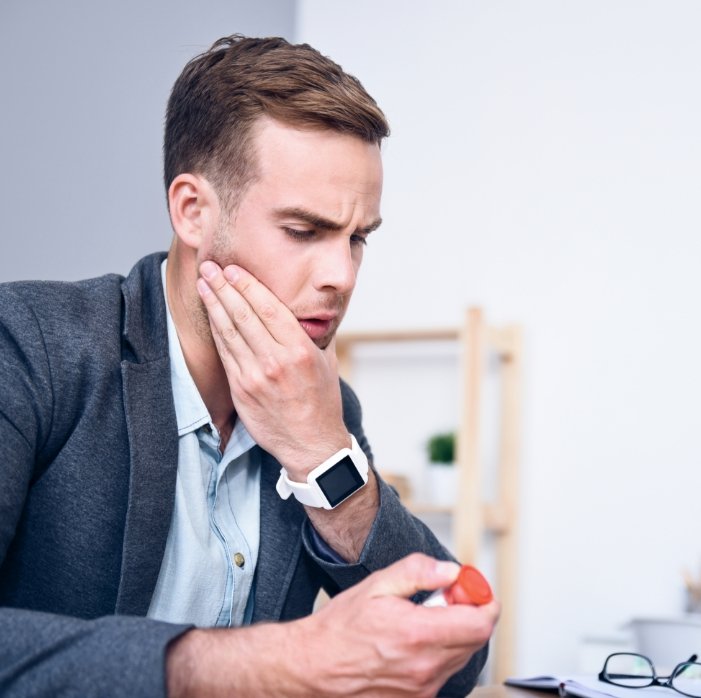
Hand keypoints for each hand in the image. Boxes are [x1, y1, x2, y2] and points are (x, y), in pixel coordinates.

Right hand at [167, 553, 499, 696]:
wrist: (314, 666)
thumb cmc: (340, 629)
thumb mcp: (377, 586)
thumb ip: (418, 573)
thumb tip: (449, 571)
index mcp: (418, 635)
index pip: (479, 623)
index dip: (484, 600)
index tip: (472, 586)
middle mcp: (426, 667)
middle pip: (476, 639)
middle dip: (468, 611)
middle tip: (446, 594)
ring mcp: (423, 687)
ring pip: (461, 654)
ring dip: (454, 631)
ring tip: (423, 616)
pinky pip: (444, 669)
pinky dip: (440, 649)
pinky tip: (414, 637)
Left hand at [197, 260, 349, 475]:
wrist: (312, 445)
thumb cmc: (322, 401)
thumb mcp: (327, 362)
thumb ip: (313, 334)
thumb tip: (305, 308)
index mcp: (300, 350)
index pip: (269, 308)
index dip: (248, 285)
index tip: (234, 269)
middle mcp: (276, 361)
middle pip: (243, 315)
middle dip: (224, 287)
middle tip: (210, 267)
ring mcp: (255, 377)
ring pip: (229, 332)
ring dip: (214, 305)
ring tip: (204, 284)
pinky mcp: (241, 390)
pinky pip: (225, 354)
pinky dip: (216, 331)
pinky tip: (211, 315)